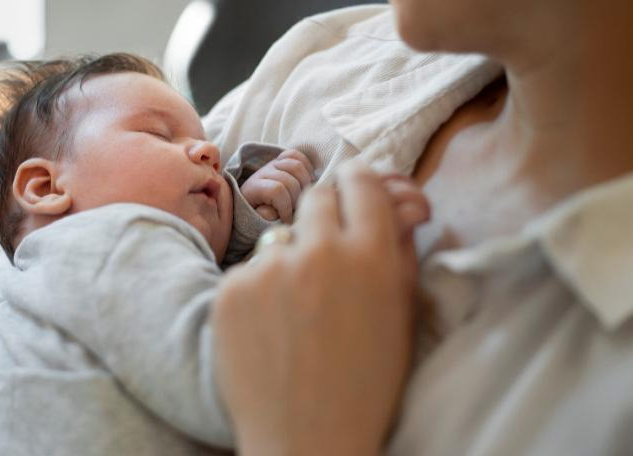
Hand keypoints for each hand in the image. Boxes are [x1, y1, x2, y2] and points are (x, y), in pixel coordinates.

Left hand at [213, 162, 429, 454]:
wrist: (308, 442)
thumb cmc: (367, 385)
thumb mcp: (402, 316)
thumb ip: (400, 251)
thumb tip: (400, 204)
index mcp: (372, 256)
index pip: (362, 181)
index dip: (360, 185)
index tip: (356, 192)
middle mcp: (319, 252)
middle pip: (318, 196)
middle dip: (327, 214)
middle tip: (329, 249)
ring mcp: (269, 270)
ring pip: (281, 237)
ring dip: (292, 259)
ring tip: (300, 312)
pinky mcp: (229, 290)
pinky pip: (249, 271)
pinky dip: (259, 292)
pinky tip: (271, 330)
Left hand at [240, 149, 314, 222]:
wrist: (254, 203)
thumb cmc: (259, 214)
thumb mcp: (258, 220)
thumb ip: (265, 217)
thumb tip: (273, 212)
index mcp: (254, 188)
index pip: (276, 191)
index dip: (286, 208)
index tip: (288, 221)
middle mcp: (262, 172)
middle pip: (289, 180)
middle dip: (297, 198)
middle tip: (296, 210)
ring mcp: (273, 164)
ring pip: (296, 165)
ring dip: (305, 183)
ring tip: (303, 197)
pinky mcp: (282, 160)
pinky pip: (297, 155)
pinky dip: (307, 166)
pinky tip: (308, 181)